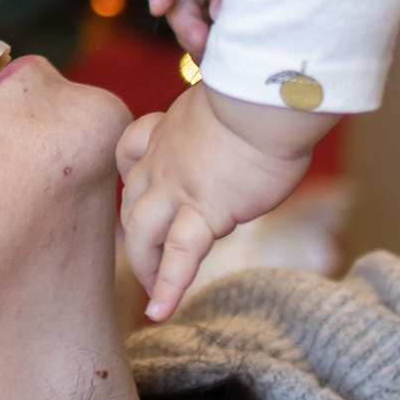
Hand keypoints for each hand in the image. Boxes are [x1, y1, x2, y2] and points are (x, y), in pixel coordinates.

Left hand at [116, 82, 314, 323]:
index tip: (137, 187)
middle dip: (131, 230)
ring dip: (143, 263)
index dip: (132, 174)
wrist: (268, 96)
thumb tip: (231, 91)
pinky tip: (159, 313)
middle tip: (138, 251)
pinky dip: (168, 287)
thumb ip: (219, 99)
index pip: (132, 152)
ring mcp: (179, 188)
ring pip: (142, 232)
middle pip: (131, 201)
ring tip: (148, 290)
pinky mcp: (205, 211)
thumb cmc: (263, 87)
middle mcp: (163, 159)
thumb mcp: (229, 87)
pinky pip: (180, 256)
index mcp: (169, 127)